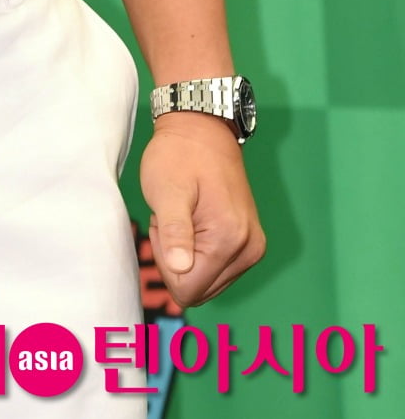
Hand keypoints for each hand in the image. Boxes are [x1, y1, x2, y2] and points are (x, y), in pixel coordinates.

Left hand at [140, 113, 265, 306]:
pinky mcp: (251, 243)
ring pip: (207, 282)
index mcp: (229, 239)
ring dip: (187, 256)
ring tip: (183, 217)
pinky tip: (194, 221)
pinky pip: (218, 270)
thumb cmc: (179, 156)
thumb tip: (180, 270)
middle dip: (177, 261)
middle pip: (199, 289)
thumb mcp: (167, 190)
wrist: (203, 130)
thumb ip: (174, 233)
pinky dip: (200, 252)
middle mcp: (249, 249)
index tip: (165, 224)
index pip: (188, 289)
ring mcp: (253, 247)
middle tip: (173, 219)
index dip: (167, 261)